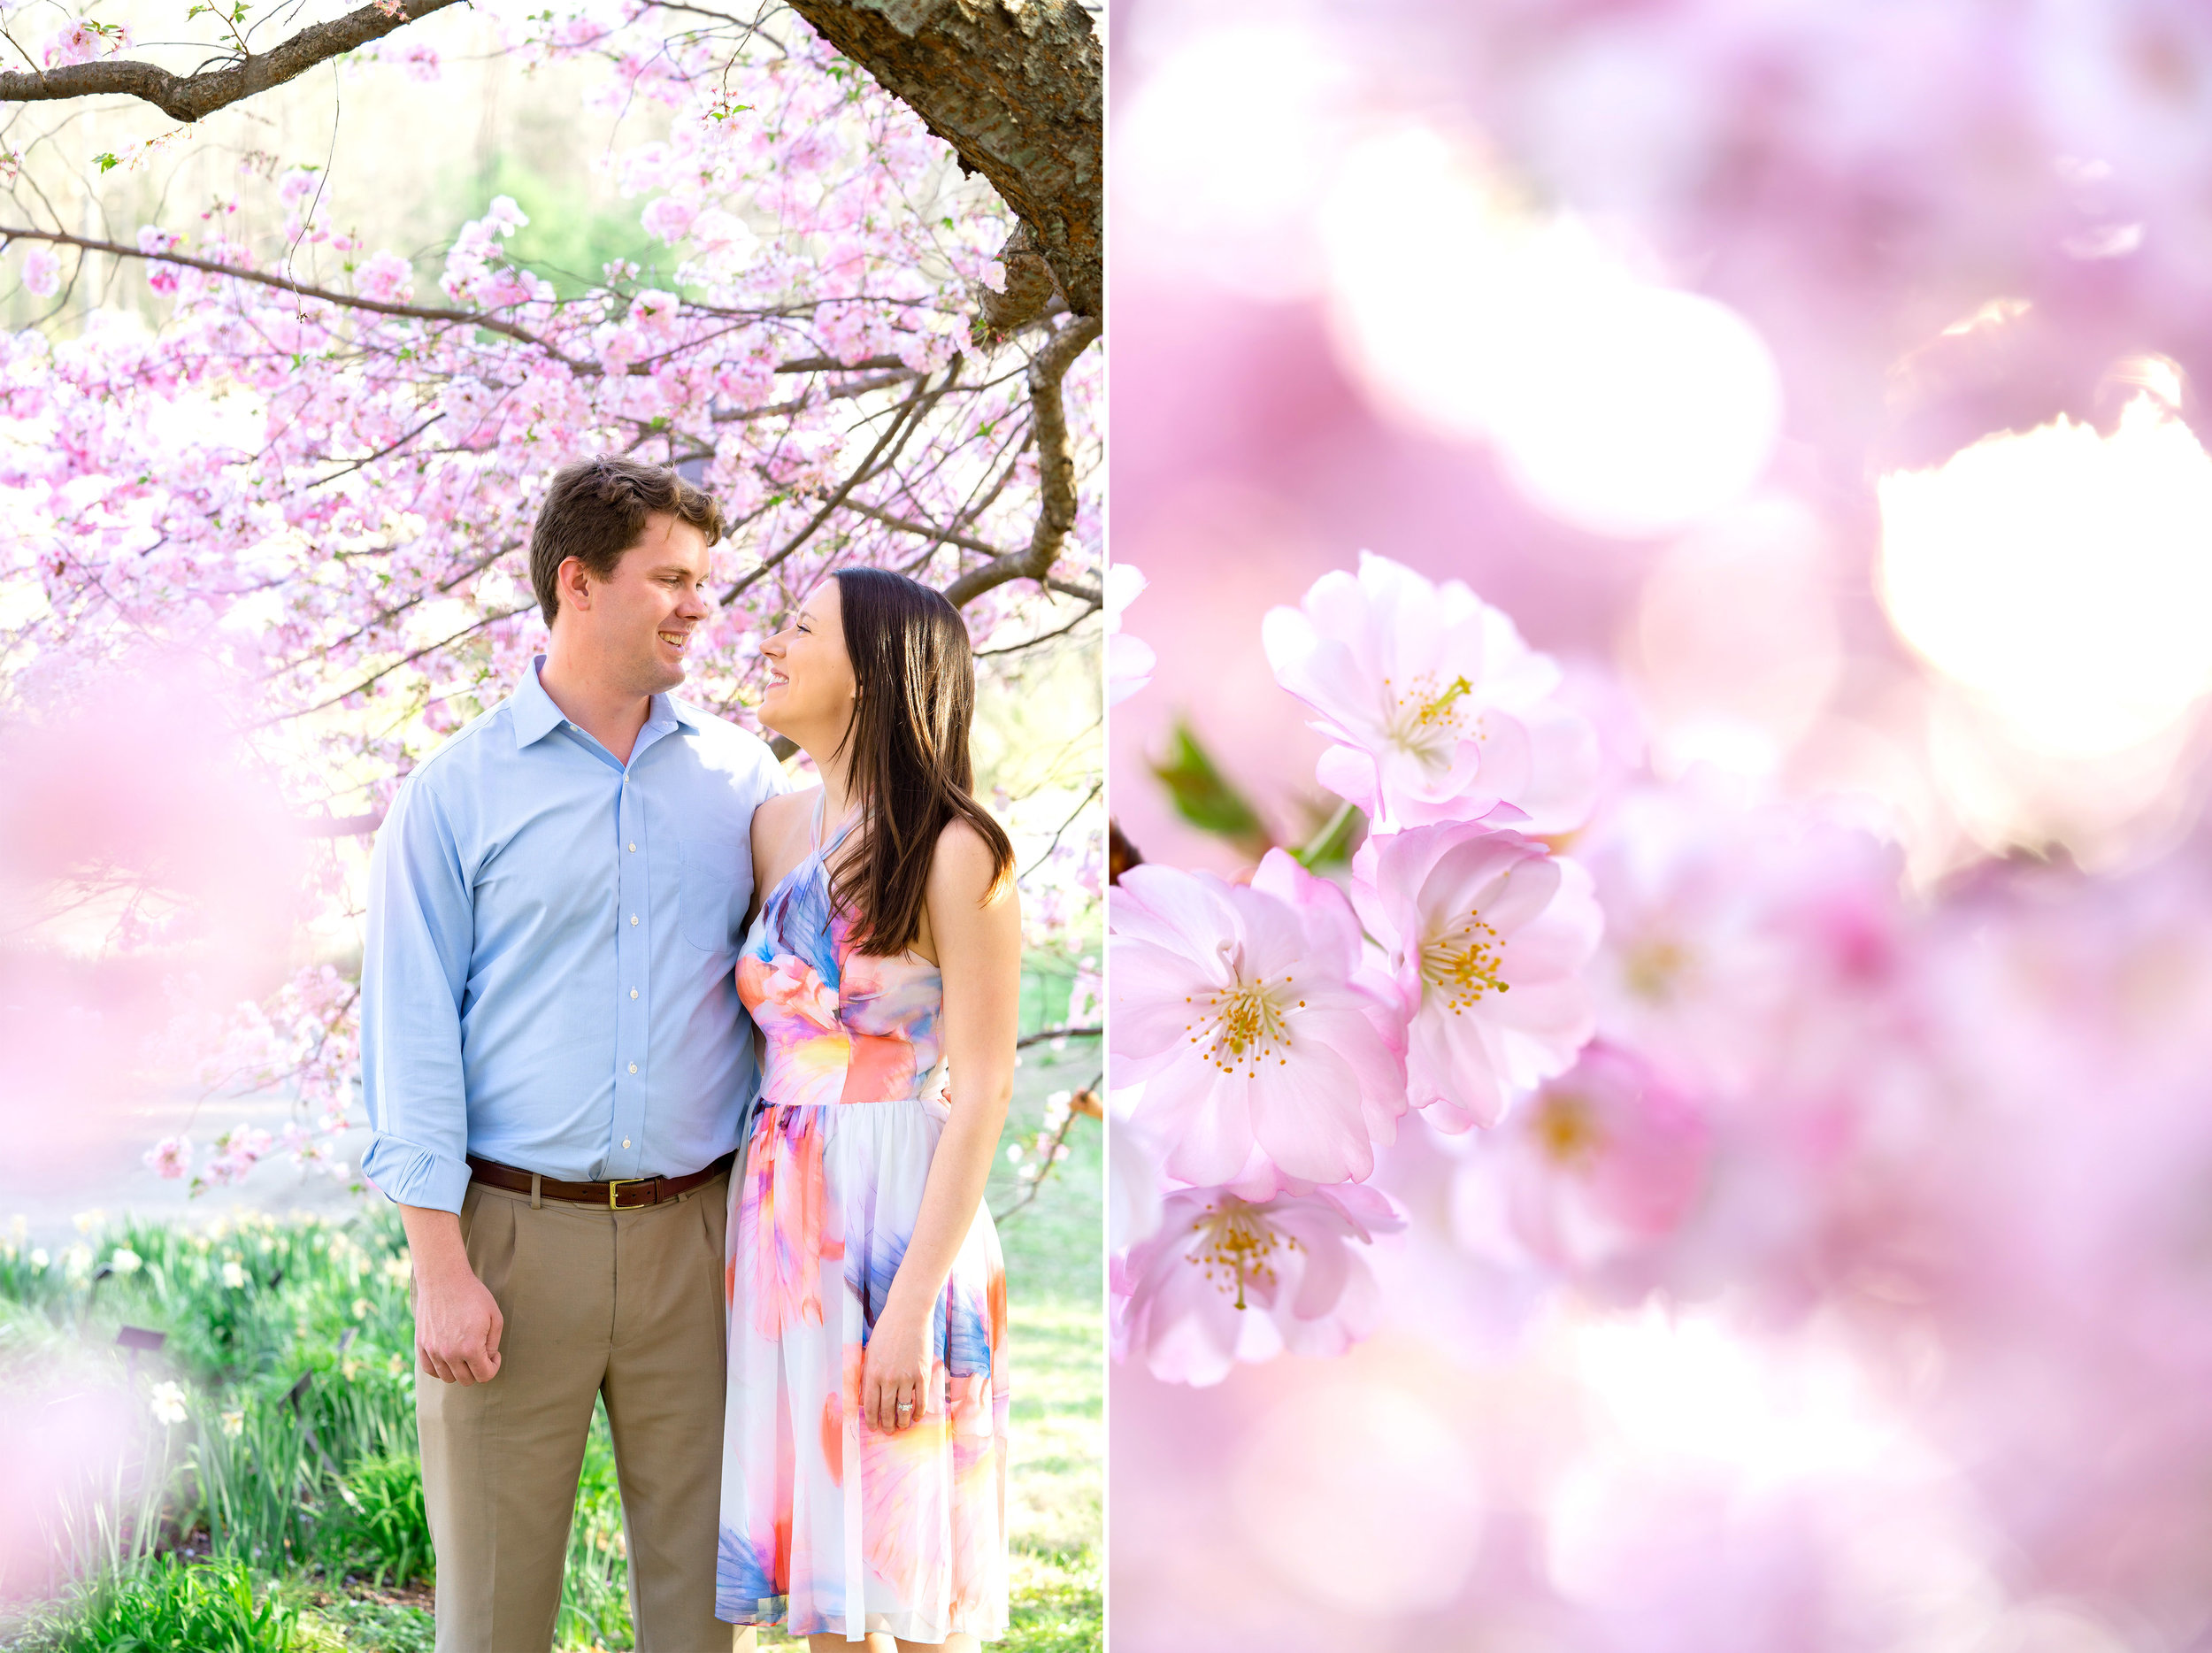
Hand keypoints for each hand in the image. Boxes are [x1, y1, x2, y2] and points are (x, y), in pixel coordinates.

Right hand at [415, 1254, 502, 1383]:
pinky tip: (449, 1357)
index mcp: (471, 1348)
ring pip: (447, 1378)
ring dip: (459, 1370)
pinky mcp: (421, 1345)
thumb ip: (493, 1343)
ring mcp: (433, 1351)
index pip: (484, 1376)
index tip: (494, 1354)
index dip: (493, 1367)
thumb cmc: (473, 1295)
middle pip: (465, 1380)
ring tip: (465, 1353)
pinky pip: (430, 1370)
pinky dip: (440, 1369)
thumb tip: (488, 1358)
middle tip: (481, 1353)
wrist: (444, 1279)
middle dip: (477, 1370)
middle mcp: (449, 1354)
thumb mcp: (495, 1316)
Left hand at [861, 1303, 930, 1432]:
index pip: (870, 1406)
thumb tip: (865, 1398)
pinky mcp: (922, 1374)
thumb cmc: (887, 1329)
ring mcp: (907, 1377)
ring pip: (904, 1409)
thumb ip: (868, 1375)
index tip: (874, 1427)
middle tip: (889, 1431)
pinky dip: (919, 1412)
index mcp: (873, 1373)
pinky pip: (921, 1400)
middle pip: (887, 1411)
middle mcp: (889, 1378)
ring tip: (903, 1427)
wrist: (908, 1313)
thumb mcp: (870, 1352)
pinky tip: (917, 1416)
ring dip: (903, 1422)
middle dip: (887, 1425)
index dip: (872, 1420)